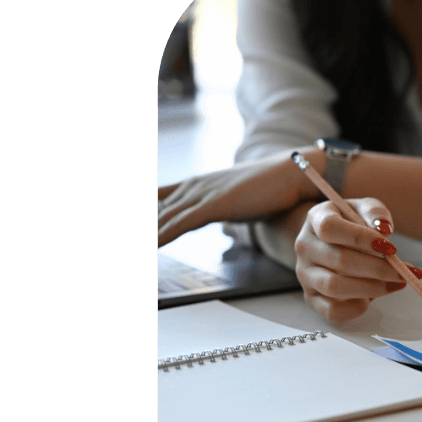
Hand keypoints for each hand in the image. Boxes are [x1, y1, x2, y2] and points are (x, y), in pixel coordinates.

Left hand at [157, 149, 319, 247]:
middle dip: (144, 225)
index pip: (154, 201)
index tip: (147, 228)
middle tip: (131, 239)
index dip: (148, 214)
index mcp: (192, 187)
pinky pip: (178, 224)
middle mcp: (190, 188)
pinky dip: (161, 236)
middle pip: (152, 211)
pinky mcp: (212, 204)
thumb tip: (202, 218)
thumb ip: (210, 208)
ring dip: (149, 233)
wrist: (290, 174)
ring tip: (143, 246)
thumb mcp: (229, 200)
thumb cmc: (266, 189)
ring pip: (159, 219)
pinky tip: (152, 245)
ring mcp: (200, 195)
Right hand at [295, 197, 421, 323]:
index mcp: (316, 219)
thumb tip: (384, 229)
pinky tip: (373, 297)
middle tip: (404, 272)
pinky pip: (332, 311)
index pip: (330, 228)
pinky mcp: (312, 298)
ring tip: (395, 284)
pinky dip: (357, 308)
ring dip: (372, 288)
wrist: (331, 241)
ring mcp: (305, 274)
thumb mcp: (364, 209)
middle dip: (378, 268)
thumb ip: (375, 212)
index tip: (390, 247)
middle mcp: (305, 247)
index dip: (361, 238)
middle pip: (339, 260)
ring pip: (334, 287)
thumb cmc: (351, 223)